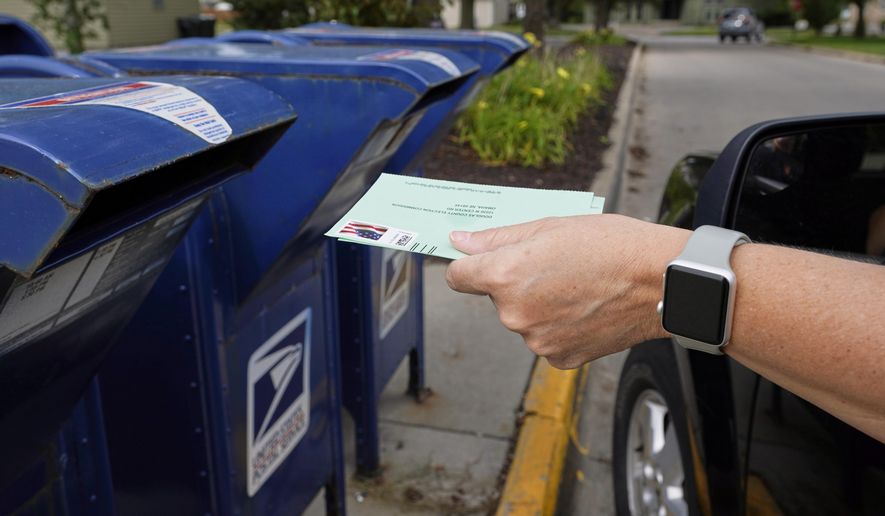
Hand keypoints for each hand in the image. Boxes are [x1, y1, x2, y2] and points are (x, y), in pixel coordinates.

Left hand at [445, 215, 688, 368]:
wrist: (661, 282)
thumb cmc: (612, 246)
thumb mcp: (550, 226)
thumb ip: (498, 238)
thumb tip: (460, 242)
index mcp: (506, 277)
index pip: (459, 277)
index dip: (470, 265)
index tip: (481, 261)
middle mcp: (514, 314)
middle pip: (497, 297)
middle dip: (517, 282)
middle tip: (556, 266)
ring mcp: (537, 340)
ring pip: (523, 318)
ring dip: (540, 304)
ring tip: (578, 286)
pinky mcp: (559, 357)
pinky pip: (546, 338)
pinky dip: (559, 325)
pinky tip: (586, 308)